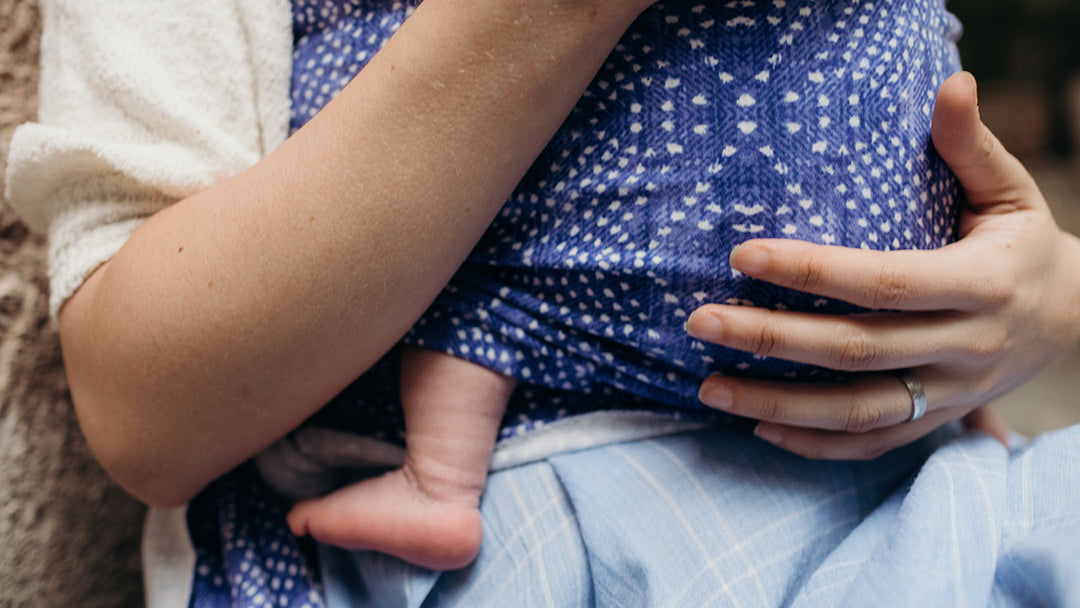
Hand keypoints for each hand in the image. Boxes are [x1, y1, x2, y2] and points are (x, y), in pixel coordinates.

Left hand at [684, 71, 1079, 459]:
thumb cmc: (1022, 245)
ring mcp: (952, 393)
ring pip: (856, 412)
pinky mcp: (938, 422)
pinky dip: (814, 444)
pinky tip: (758, 426)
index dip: (811, 270)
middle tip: (699, 321)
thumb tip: (950, 83)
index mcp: (981, 283)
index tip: (741, 254)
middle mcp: (966, 347)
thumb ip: (971, 145)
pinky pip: (873, 446)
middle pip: (856, 350)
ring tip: (707, 385)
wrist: (1074, 320)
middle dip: (771, 338)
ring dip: (777, 404)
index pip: (882, 281)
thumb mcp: (1011, 192)